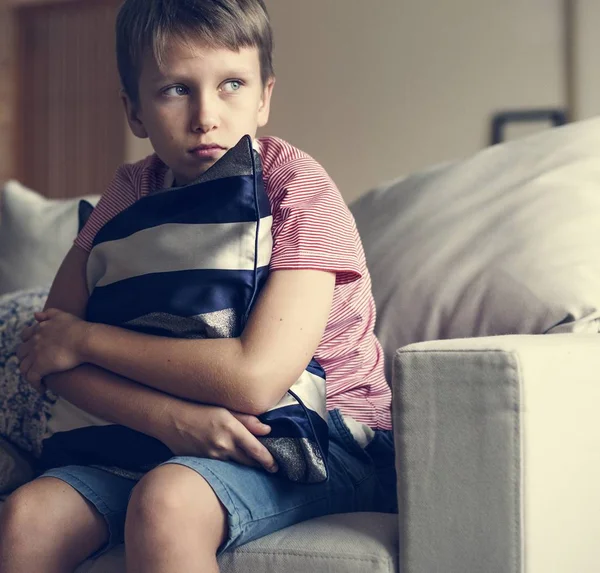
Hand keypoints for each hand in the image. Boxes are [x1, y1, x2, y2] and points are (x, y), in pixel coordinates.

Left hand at [17, 308, 90, 391]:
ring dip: (29, 373)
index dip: (28, 343)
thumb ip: (49, 313)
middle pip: (21, 353)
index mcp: (39, 329)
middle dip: (25, 359)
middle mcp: (34, 341)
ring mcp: (36, 354)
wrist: (86, 340)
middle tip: (35, 365)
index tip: (34, 349)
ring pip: (24, 367)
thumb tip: (35, 315)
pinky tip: (42, 389)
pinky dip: (35, 385)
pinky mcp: (41, 367)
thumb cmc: (78, 328)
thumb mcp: (62, 315)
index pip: (25, 336)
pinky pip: (32, 378)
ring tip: (38, 379)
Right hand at [160, 401, 278, 473]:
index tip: (276, 466)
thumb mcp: (225, 409)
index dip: (268, 461)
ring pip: (235, 466)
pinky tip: (231, 462)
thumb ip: (247, 420)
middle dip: (259, 465)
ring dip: (244, 465)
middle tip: (270, 467)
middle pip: (248, 462)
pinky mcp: (202, 462)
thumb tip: (267, 430)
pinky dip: (228, 465)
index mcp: (232, 430)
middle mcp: (223, 446)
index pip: (256, 451)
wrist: (170, 419)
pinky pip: (220, 467)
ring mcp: (212, 457)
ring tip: (253, 465)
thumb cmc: (199, 408)